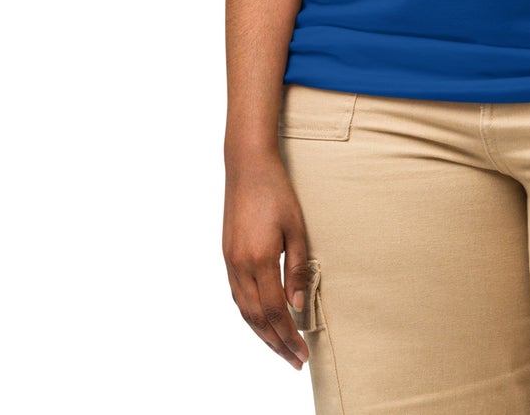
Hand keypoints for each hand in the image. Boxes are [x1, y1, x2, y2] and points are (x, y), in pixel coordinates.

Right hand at [223, 152, 313, 369]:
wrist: (247, 167)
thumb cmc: (277, 192)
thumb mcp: (296, 227)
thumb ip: (298, 267)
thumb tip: (298, 304)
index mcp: (259, 260)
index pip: (275, 311)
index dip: (289, 336)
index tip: (302, 354)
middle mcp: (240, 266)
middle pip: (258, 318)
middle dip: (276, 343)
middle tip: (295, 362)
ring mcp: (230, 262)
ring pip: (244, 311)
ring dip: (262, 334)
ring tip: (280, 349)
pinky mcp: (227, 256)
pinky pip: (237, 296)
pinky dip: (250, 315)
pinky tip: (261, 322)